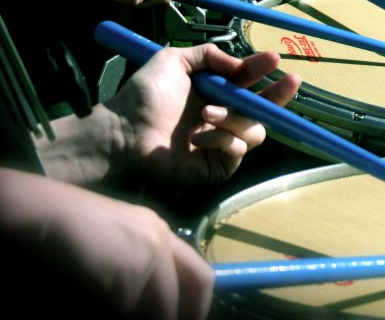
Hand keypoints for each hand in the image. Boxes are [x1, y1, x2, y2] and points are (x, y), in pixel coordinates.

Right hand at [1, 167, 212, 319]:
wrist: (44, 214)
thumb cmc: (69, 226)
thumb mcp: (118, 239)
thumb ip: (142, 264)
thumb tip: (155, 305)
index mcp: (160, 232)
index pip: (200, 273)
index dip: (199, 304)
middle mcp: (161, 243)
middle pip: (184, 293)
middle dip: (175, 317)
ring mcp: (147, 260)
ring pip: (154, 309)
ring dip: (133, 313)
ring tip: (108, 301)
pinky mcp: (127, 280)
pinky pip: (123, 310)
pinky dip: (109, 311)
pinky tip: (90, 296)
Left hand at [105, 43, 300, 185]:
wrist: (124, 132)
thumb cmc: (144, 96)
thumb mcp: (173, 60)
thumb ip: (209, 54)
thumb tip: (239, 65)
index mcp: (214, 92)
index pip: (248, 81)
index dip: (262, 70)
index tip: (273, 58)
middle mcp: (223, 116)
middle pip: (263, 108)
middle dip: (278, 94)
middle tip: (290, 81)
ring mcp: (221, 142)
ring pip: (253, 129)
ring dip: (235, 118)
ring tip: (207, 113)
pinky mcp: (217, 166)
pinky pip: (237, 150)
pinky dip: (222, 139)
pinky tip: (199, 137)